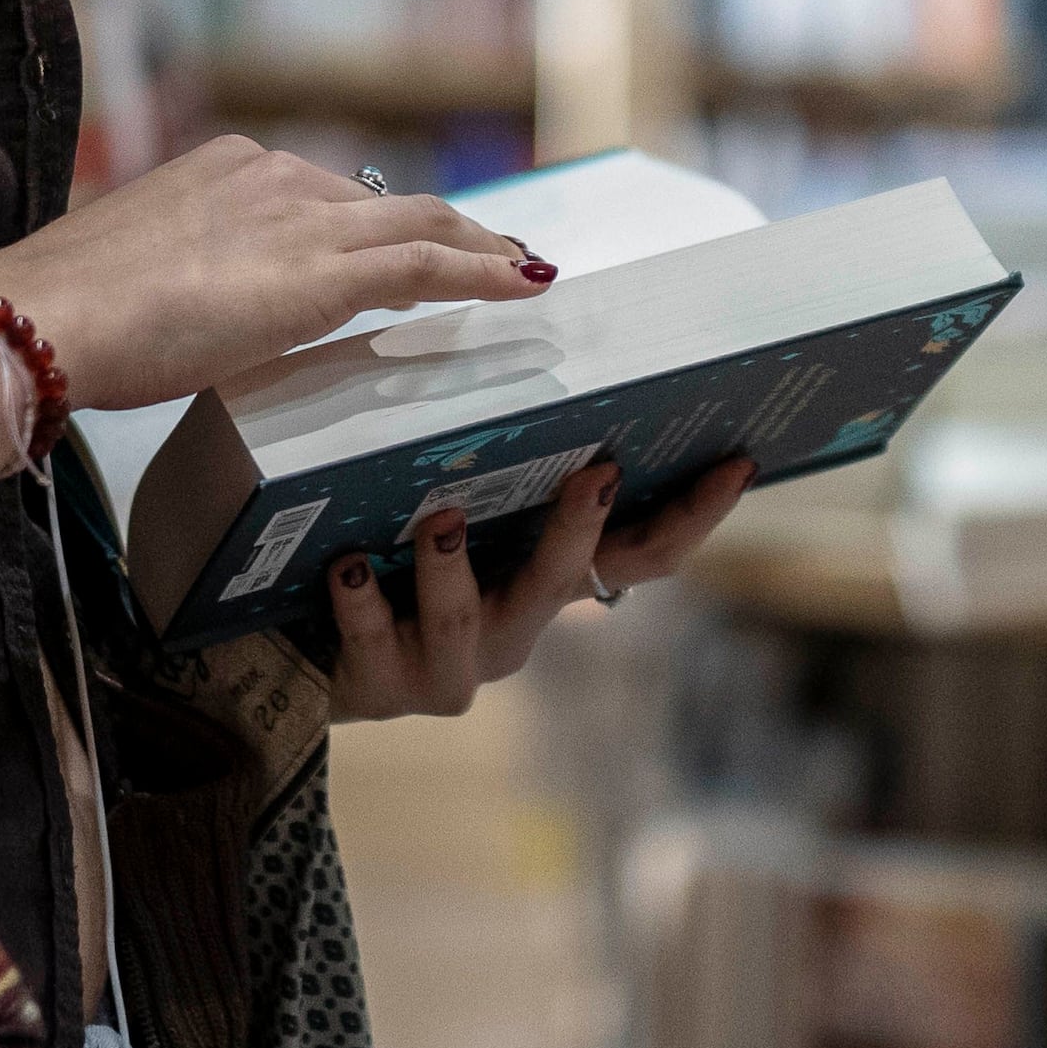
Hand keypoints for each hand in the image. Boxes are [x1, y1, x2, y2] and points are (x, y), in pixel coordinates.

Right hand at [0, 133, 549, 415]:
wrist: (51, 316)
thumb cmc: (73, 314)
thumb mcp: (141, 278)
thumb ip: (187, 280)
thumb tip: (197, 310)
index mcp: (226, 170)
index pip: (324, 197)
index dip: (375, 225)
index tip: (405, 244)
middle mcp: (273, 177)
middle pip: (383, 204)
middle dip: (446, 228)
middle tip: (490, 253)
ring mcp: (302, 219)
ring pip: (419, 226)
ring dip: (477, 249)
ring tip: (518, 272)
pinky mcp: (323, 273)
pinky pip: (426, 267)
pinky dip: (482, 274)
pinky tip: (520, 288)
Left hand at [317, 454, 757, 721]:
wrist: (308, 656)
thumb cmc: (400, 565)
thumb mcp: (468, 522)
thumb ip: (506, 473)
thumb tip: (549, 361)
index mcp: (546, 584)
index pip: (643, 555)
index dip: (696, 516)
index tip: (738, 461)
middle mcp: (513, 631)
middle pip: (562, 583)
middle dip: (579, 529)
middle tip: (596, 473)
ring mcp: (451, 665)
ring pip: (461, 617)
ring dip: (451, 566)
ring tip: (442, 519)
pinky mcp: (383, 686)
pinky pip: (372, 637)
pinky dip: (359, 599)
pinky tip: (348, 562)